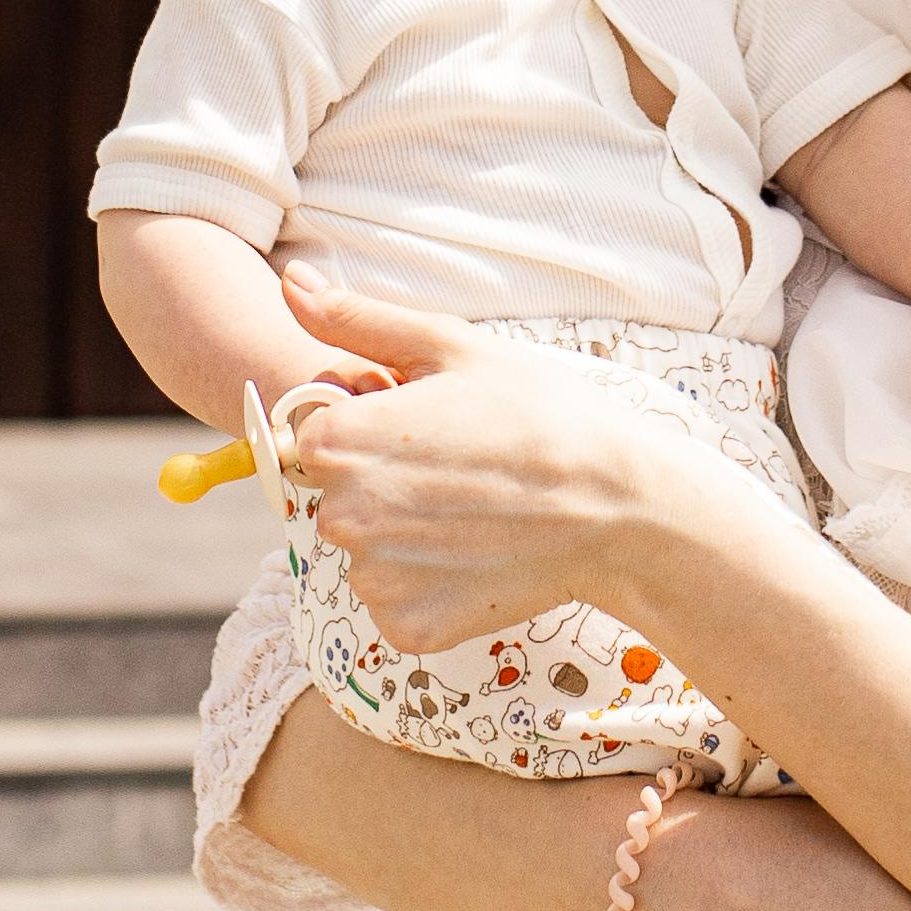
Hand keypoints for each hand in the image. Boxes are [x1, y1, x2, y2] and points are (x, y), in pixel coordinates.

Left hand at [276, 266, 713, 647]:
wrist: (618, 507)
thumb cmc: (540, 414)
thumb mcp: (452, 347)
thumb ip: (358, 320)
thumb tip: (292, 282)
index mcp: (339, 441)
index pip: (313, 435)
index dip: (368, 427)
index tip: (424, 427)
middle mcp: (340, 515)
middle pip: (338, 495)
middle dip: (384, 482)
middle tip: (460, 468)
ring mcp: (373, 579)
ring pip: (368, 552)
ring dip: (406, 537)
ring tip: (477, 513)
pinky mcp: (406, 628)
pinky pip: (397, 602)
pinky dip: (430, 585)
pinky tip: (480, 556)